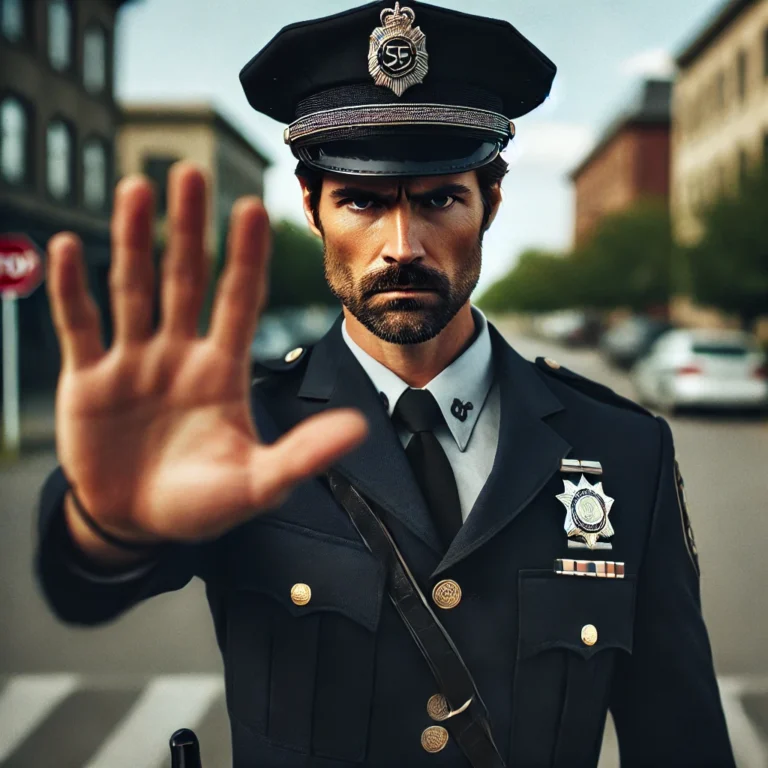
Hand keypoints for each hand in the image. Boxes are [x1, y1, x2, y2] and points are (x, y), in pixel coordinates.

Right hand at [47, 162, 366, 551]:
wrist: (139, 524)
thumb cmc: (202, 504)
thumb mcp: (258, 483)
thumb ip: (304, 454)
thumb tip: (361, 427)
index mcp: (223, 371)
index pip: (239, 300)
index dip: (245, 256)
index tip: (253, 207)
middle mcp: (180, 354)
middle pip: (186, 279)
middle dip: (189, 228)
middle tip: (191, 171)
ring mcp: (133, 362)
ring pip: (133, 289)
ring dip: (133, 241)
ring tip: (137, 189)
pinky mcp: (88, 380)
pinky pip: (79, 326)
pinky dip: (71, 289)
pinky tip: (68, 247)